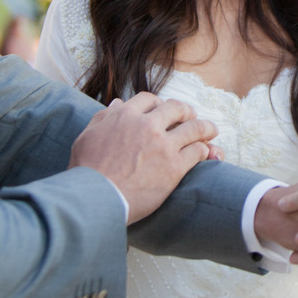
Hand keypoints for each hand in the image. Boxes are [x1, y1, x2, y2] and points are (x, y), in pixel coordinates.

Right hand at [69, 92, 216, 222]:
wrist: (94, 198)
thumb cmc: (86, 171)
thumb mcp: (87, 136)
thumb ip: (104, 118)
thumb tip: (117, 104)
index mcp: (125, 115)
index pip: (148, 99)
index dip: (158, 104)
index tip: (162, 110)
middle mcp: (147, 125)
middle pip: (176, 108)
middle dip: (186, 111)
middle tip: (191, 116)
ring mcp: (163, 145)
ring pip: (194, 128)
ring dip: (205, 128)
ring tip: (211, 130)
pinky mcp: (174, 167)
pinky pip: (197, 152)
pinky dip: (204, 150)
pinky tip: (205, 153)